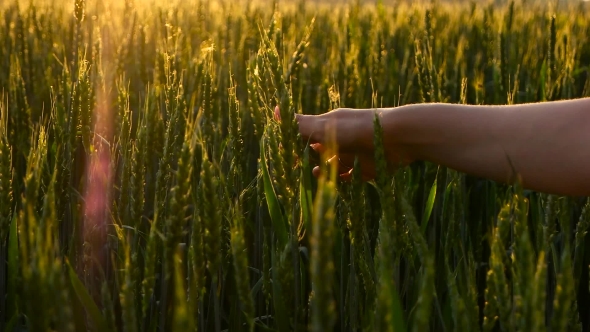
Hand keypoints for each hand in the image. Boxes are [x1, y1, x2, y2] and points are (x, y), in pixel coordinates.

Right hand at [275, 106, 412, 180]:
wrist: (398, 138)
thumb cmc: (358, 129)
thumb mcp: (325, 128)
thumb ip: (301, 124)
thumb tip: (276, 110)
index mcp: (330, 126)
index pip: (307, 132)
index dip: (295, 141)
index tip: (283, 152)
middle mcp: (341, 139)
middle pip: (319, 149)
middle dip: (308, 158)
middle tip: (295, 168)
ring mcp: (353, 154)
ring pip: (333, 164)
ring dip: (323, 170)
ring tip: (315, 173)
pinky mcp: (366, 168)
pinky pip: (350, 177)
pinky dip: (341, 180)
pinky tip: (336, 183)